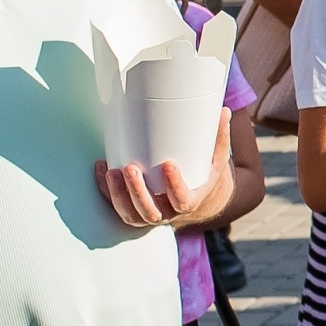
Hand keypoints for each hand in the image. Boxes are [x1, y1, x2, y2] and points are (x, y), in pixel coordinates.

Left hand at [95, 108, 235, 228]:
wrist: (192, 198)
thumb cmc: (202, 176)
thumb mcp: (215, 161)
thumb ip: (219, 138)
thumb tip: (224, 110)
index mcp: (189, 203)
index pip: (183, 201)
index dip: (175, 186)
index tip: (168, 164)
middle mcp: (167, 213)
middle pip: (150, 211)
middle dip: (138, 191)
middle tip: (131, 168)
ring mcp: (147, 214)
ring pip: (130, 213)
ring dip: (118, 194)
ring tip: (111, 171)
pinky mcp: (132, 210)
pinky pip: (115, 205)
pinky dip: (105, 190)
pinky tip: (102, 169)